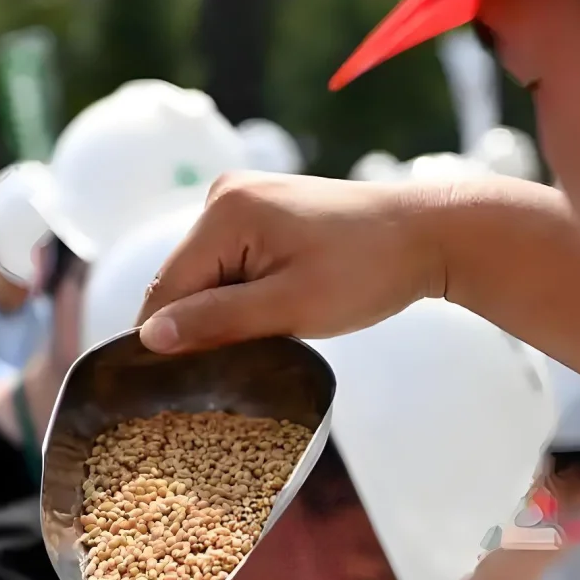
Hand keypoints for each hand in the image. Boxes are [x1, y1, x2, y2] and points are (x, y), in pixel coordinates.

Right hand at [137, 172, 450, 353]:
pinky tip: (270, 313)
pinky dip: (240, 294)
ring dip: (222, 312)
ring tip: (263, 336)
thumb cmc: (368, 270)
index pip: (167, 288)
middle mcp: (223, 195)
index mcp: (224, 211)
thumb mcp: (290, 307)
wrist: (428, 234)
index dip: (169, 339)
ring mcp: (241, 199)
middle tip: (232, 367)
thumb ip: (216, 321)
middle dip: (199, 324)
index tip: (184, 384)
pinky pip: (227, 263)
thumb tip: (150, 338)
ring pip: (204, 276)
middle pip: (182, 281)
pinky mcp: (258, 210)